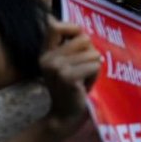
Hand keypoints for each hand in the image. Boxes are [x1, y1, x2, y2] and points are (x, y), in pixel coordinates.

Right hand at [40, 19, 99, 135]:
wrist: (64, 115)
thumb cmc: (71, 88)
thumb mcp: (65, 64)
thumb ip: (69, 46)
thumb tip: (78, 29)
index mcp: (45, 53)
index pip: (54, 26)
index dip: (72, 28)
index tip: (79, 39)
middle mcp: (47, 58)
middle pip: (83, 39)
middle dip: (90, 53)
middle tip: (82, 69)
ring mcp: (56, 67)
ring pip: (92, 53)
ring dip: (94, 67)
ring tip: (83, 79)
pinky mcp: (67, 77)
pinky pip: (94, 66)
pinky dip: (95, 75)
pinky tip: (85, 85)